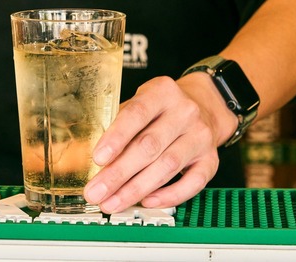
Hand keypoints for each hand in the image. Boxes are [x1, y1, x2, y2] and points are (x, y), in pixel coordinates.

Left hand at [83, 73, 237, 212]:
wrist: (205, 107)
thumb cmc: (161, 110)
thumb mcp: (138, 104)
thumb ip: (115, 126)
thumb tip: (83, 155)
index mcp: (162, 92)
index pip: (137, 114)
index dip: (116, 138)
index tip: (98, 159)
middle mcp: (185, 112)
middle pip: (149, 146)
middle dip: (119, 173)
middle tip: (96, 192)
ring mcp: (200, 136)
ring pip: (167, 166)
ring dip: (136, 189)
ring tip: (112, 202)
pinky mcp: (211, 159)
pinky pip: (192, 183)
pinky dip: (168, 196)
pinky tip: (146, 201)